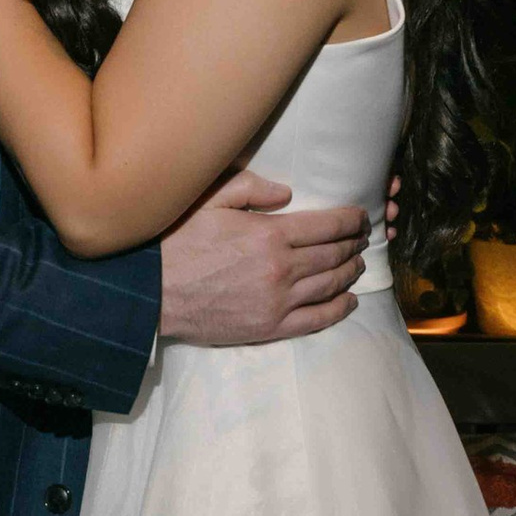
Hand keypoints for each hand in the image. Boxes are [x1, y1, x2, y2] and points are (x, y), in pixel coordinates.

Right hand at [159, 170, 367, 345]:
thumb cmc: (177, 241)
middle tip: (363, 238)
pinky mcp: (270, 328)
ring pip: (331, 285)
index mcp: (270, 234)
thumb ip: (252, 188)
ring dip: (351, 272)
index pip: (328, 226)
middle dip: (355, 244)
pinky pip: (317, 319)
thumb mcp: (210, 200)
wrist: (152, 292)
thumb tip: (288, 193)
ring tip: (358, 263)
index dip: (351, 221)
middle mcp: (281, 269)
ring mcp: (278, 302)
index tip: (361, 217)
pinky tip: (350, 300)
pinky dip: (339, 309)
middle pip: (335, 255)